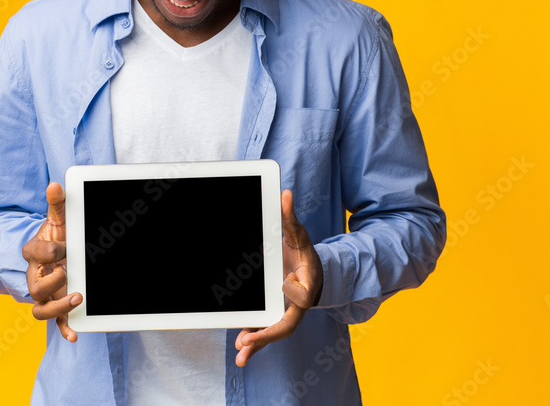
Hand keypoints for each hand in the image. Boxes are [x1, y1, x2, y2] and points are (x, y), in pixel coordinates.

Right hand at [21, 181, 81, 341]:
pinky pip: (56, 322)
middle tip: (69, 272)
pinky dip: (65, 329)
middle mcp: (36, 276)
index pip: (35, 253)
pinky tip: (76, 335)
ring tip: (79, 297)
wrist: (54, 251)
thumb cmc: (57, 235)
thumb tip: (56, 184)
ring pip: (41, 310)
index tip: (65, 245)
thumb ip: (57, 204)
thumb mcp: (58, 219)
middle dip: (52, 281)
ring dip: (59, 307)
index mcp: (33, 253)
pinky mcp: (56, 304)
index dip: (49, 250)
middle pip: (34, 288)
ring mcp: (46, 293)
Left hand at [235, 188, 322, 365]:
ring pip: (272, 332)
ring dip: (257, 345)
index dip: (293, 294)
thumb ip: (290, 218)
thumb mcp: (298, 235)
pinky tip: (239, 353)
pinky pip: (264, 331)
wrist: (310, 269)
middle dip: (266, 334)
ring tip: (240, 356)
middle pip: (284, 325)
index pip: (301, 297)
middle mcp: (297, 305)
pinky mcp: (274, 316)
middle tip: (246, 340)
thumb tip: (285, 193)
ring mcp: (286, 313)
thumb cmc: (303, 252)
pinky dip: (254, 342)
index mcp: (306, 286)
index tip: (281, 289)